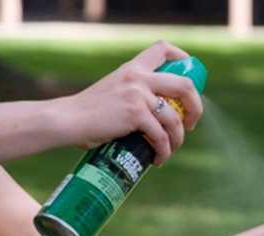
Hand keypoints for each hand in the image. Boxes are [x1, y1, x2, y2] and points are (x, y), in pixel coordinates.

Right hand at [54, 40, 203, 165]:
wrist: (67, 120)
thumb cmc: (88, 113)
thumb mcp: (113, 91)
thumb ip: (133, 93)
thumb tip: (157, 115)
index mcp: (132, 68)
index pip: (163, 49)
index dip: (183, 58)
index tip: (190, 79)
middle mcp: (138, 77)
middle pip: (184, 85)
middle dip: (195, 107)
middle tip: (190, 124)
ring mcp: (137, 94)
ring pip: (174, 118)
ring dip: (178, 139)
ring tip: (169, 151)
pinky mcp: (135, 114)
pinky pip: (160, 136)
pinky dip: (163, 151)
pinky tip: (158, 159)